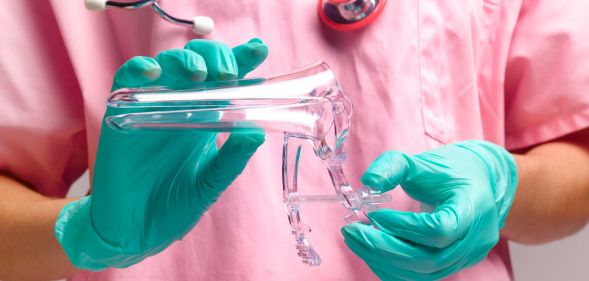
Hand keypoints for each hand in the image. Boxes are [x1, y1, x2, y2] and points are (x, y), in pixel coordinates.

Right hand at [55, 38, 268, 269]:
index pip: (226, 81)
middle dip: (216, 57)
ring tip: (199, 73)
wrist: (135, 233)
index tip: (259, 49)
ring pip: (166, 65)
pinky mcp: (120, 116)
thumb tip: (256, 131)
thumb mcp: (210, 184)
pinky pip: (124, 82)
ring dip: (184, 61)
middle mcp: (180, 108)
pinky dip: (137, 70)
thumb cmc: (173, 207)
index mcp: (206, 119)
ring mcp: (150, 108)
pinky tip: (152, 73)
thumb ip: (232, 159)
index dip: (241, 60)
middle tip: (228, 73)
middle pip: (198, 63)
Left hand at [342, 140, 517, 279]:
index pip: (439, 230)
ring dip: (383, 260)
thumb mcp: (423, 161)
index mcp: (472, 208)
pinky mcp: (453, 265)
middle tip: (352, 231)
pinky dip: (392, 267)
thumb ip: (394, 166)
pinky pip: (421, 276)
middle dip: (383, 248)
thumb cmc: (452, 171)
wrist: (480, 183)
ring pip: (423, 274)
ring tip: (356, 239)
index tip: (375, 214)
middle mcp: (474, 239)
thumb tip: (368, 182)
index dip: (403, 226)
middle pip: (429, 260)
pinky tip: (371, 250)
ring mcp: (466, 257)